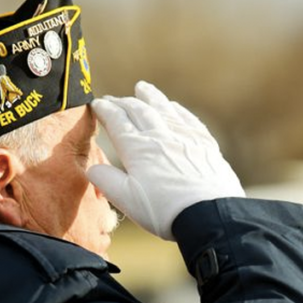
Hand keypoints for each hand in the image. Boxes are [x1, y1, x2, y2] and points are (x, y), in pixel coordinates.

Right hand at [88, 81, 244, 240]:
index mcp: (137, 148)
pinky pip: (188, 118)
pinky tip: (174, 107)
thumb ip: (106, 181)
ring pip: (164, 108)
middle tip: (113, 98)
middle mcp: (160, 135)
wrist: (209, 214)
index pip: (116, 121)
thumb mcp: (127, 200)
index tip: (96, 104)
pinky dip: (177, 110)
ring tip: (142, 87)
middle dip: (122, 102)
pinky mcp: (205, 144)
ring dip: (150, 96)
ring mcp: (185, 137)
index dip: (104, 110)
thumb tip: (92, 168)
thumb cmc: (165, 210)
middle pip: (138, 110)